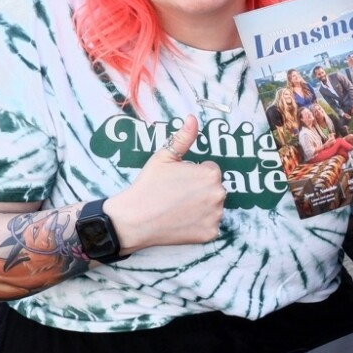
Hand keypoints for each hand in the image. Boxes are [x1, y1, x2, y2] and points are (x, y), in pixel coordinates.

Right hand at [103, 116, 225, 250]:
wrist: (133, 220)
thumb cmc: (148, 186)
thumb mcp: (163, 157)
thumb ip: (183, 138)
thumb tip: (193, 119)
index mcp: (210, 174)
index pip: (211, 170)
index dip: (194, 174)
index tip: (178, 181)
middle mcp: (218, 194)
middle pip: (214, 189)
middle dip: (200, 190)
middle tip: (176, 195)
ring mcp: (215, 216)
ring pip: (213, 207)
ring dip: (202, 207)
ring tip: (178, 209)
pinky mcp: (210, 234)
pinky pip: (210, 226)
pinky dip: (199, 225)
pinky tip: (182, 222)